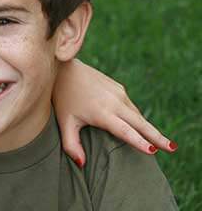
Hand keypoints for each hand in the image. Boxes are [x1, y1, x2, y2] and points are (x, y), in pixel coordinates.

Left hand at [53, 59, 176, 166]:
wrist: (64, 69)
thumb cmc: (63, 98)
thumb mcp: (65, 122)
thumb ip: (71, 145)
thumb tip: (82, 165)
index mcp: (102, 113)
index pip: (125, 131)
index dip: (139, 142)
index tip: (153, 151)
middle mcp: (115, 102)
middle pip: (140, 123)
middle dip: (157, 136)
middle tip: (171, 148)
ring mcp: (118, 93)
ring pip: (136, 115)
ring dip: (147, 127)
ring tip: (157, 141)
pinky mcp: (118, 87)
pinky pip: (130, 106)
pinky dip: (136, 117)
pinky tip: (137, 125)